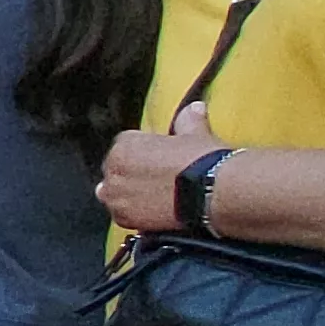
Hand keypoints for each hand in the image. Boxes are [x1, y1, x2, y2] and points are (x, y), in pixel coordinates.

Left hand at [98, 104, 220, 233]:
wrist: (212, 190)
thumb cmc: (203, 159)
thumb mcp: (195, 133)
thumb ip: (187, 120)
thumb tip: (194, 108)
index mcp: (124, 143)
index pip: (126, 148)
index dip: (143, 156)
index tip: (158, 163)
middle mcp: (113, 167)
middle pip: (117, 171)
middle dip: (132, 175)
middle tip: (156, 182)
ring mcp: (115, 194)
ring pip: (114, 194)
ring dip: (128, 195)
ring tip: (152, 199)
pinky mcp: (123, 217)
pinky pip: (121, 215)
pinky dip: (134, 215)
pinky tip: (152, 213)